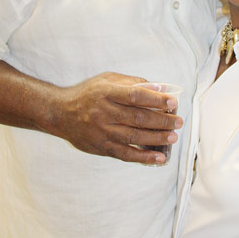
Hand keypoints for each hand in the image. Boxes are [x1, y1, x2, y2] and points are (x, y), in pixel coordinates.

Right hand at [50, 72, 182, 163]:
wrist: (60, 113)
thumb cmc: (88, 94)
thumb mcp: (106, 80)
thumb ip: (130, 83)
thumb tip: (158, 87)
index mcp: (106, 93)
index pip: (135, 96)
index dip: (155, 99)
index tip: (172, 101)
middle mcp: (104, 113)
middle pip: (138, 118)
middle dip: (162, 120)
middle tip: (178, 121)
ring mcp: (102, 132)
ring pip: (134, 137)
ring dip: (156, 138)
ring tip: (173, 136)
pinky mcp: (101, 147)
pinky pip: (125, 154)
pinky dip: (143, 157)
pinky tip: (159, 157)